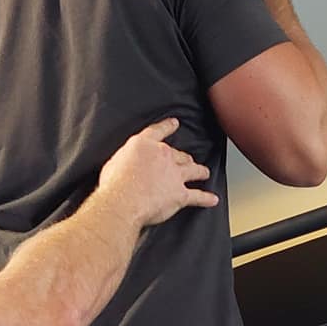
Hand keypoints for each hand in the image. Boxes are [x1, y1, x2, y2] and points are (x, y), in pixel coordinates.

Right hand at [97, 119, 218, 228]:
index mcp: (144, 145)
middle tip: (187, 159)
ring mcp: (174, 175)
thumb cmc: (115, 184)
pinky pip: (197, 196)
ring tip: (204, 172)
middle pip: (178, 154)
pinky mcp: (180, 194)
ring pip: (192, 170)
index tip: (175, 123)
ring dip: (200, 171)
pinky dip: (206, 198)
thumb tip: (126, 167)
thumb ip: (125, 161)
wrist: (123, 201)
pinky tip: (212, 200)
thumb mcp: (114, 163)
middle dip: (184, 157)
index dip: (168, 127)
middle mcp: (163, 156)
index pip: (158, 132)